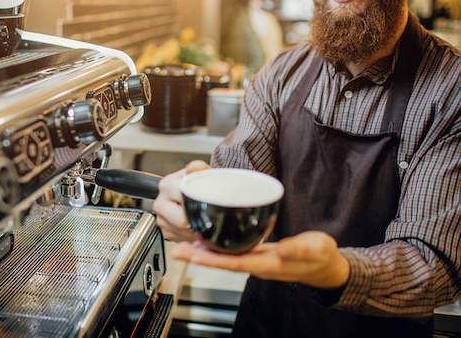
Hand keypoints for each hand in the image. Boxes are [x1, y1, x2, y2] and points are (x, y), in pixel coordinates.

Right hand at [152, 160, 209, 242]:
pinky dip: (190, 235)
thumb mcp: (201, 172)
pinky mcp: (164, 231)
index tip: (207, 206)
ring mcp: (161, 218)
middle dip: (196, 221)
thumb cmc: (196, 183)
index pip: (183, 200)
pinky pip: (180, 239)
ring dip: (194, 230)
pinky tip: (194, 226)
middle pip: (182, 220)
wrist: (190, 192)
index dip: (198, 205)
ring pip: (182, 232)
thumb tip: (194, 167)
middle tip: (206, 217)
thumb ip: (199, 168)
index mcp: (167, 185)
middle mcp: (160, 202)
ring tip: (200, 220)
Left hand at [172, 231, 349, 288]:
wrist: (325, 266)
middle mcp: (258, 264)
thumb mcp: (315, 249)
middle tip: (178, 250)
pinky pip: (233, 251)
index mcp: (268, 264)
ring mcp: (256, 260)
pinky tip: (210, 238)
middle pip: (223, 262)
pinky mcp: (258, 253)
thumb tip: (282, 248)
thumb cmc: (320, 258)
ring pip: (226, 257)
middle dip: (200, 256)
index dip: (212, 259)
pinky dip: (219, 246)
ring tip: (185, 244)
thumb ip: (299, 248)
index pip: (234, 262)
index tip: (193, 254)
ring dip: (206, 252)